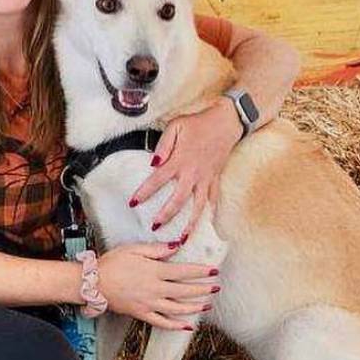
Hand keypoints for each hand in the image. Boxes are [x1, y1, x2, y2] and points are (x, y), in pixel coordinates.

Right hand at [97, 241, 219, 330]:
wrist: (93, 284)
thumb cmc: (112, 263)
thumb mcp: (133, 249)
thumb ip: (157, 249)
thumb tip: (176, 246)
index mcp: (154, 271)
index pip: (184, 272)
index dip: (201, 272)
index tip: (214, 271)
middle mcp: (155, 289)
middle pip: (184, 291)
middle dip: (203, 290)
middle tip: (216, 288)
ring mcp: (149, 304)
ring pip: (177, 309)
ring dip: (194, 308)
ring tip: (206, 305)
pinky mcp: (141, 314)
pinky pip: (162, 323)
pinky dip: (176, 326)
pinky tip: (187, 326)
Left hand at [128, 95, 240, 241]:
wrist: (226, 122)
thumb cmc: (198, 123)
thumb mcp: (176, 126)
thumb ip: (163, 145)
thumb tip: (154, 164)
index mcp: (180, 160)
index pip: (157, 180)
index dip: (144, 192)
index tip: (133, 203)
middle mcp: (193, 173)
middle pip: (178, 200)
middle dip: (166, 215)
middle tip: (155, 227)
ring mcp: (206, 178)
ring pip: (198, 206)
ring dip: (190, 223)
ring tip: (182, 238)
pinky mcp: (216, 178)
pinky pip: (214, 199)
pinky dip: (210, 212)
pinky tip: (206, 225)